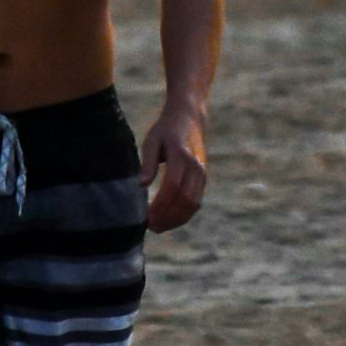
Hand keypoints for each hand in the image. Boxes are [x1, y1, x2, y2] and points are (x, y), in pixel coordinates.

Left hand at [141, 108, 210, 233]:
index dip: (160, 204)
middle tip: (150, 227)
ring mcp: (202, 174)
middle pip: (185, 199)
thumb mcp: (152, 141)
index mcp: (181, 155)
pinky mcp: (203, 180)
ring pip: (193, 204)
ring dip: (176, 219)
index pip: (172, 186)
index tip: (146, 216)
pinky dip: (183, 215)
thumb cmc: (165, 130)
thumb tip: (141, 186)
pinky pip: (196, 202)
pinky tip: (169, 220)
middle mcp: (195, 166)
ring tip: (158, 227)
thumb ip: (148, 163)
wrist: (189, 118)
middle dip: (168, 216)